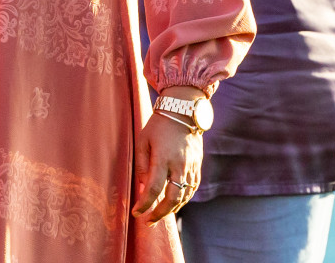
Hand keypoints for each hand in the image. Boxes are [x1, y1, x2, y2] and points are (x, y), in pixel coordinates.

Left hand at [132, 89, 203, 224]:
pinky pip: (192, 187)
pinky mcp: (198, 165)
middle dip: (160, 213)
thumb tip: (142, 189)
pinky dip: (184, 198)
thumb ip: (142, 166)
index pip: (153, 188)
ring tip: (160, 214)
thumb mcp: (143, 142)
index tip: (136, 212)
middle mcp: (179, 164)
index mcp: (162, 157)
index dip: (145, 204)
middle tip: (150, 221)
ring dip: (173, 209)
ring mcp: (191, 166)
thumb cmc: (158, 126)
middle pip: (173, 198)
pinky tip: (175, 203)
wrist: (182, 112)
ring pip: (184, 195)